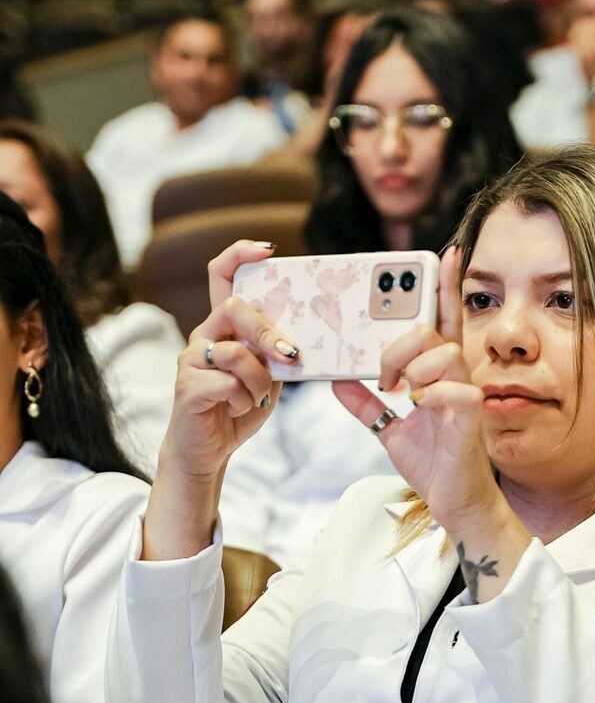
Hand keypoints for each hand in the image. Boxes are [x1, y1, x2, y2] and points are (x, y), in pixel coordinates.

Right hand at [161, 244, 300, 482]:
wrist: (208, 452)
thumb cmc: (237, 409)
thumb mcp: (267, 377)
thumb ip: (275, 354)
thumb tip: (299, 338)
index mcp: (223, 327)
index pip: (221, 275)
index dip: (240, 255)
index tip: (266, 251)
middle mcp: (203, 335)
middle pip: (235, 308)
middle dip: (269, 333)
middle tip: (289, 356)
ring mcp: (191, 359)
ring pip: (236, 352)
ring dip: (259, 379)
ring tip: (255, 397)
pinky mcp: (187, 386)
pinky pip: (228, 384)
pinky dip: (243, 400)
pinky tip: (237, 409)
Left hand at [332, 247, 500, 535]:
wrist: (454, 504)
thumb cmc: (433, 465)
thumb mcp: (389, 430)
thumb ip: (365, 404)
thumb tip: (337, 379)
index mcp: (439, 374)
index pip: (443, 321)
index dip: (445, 287)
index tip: (444, 255)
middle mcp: (456, 377)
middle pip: (431, 330)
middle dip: (398, 346)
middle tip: (384, 377)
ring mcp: (466, 394)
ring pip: (442, 352)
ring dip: (411, 369)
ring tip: (402, 394)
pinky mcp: (471, 418)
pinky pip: (456, 388)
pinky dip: (430, 393)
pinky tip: (418, 405)